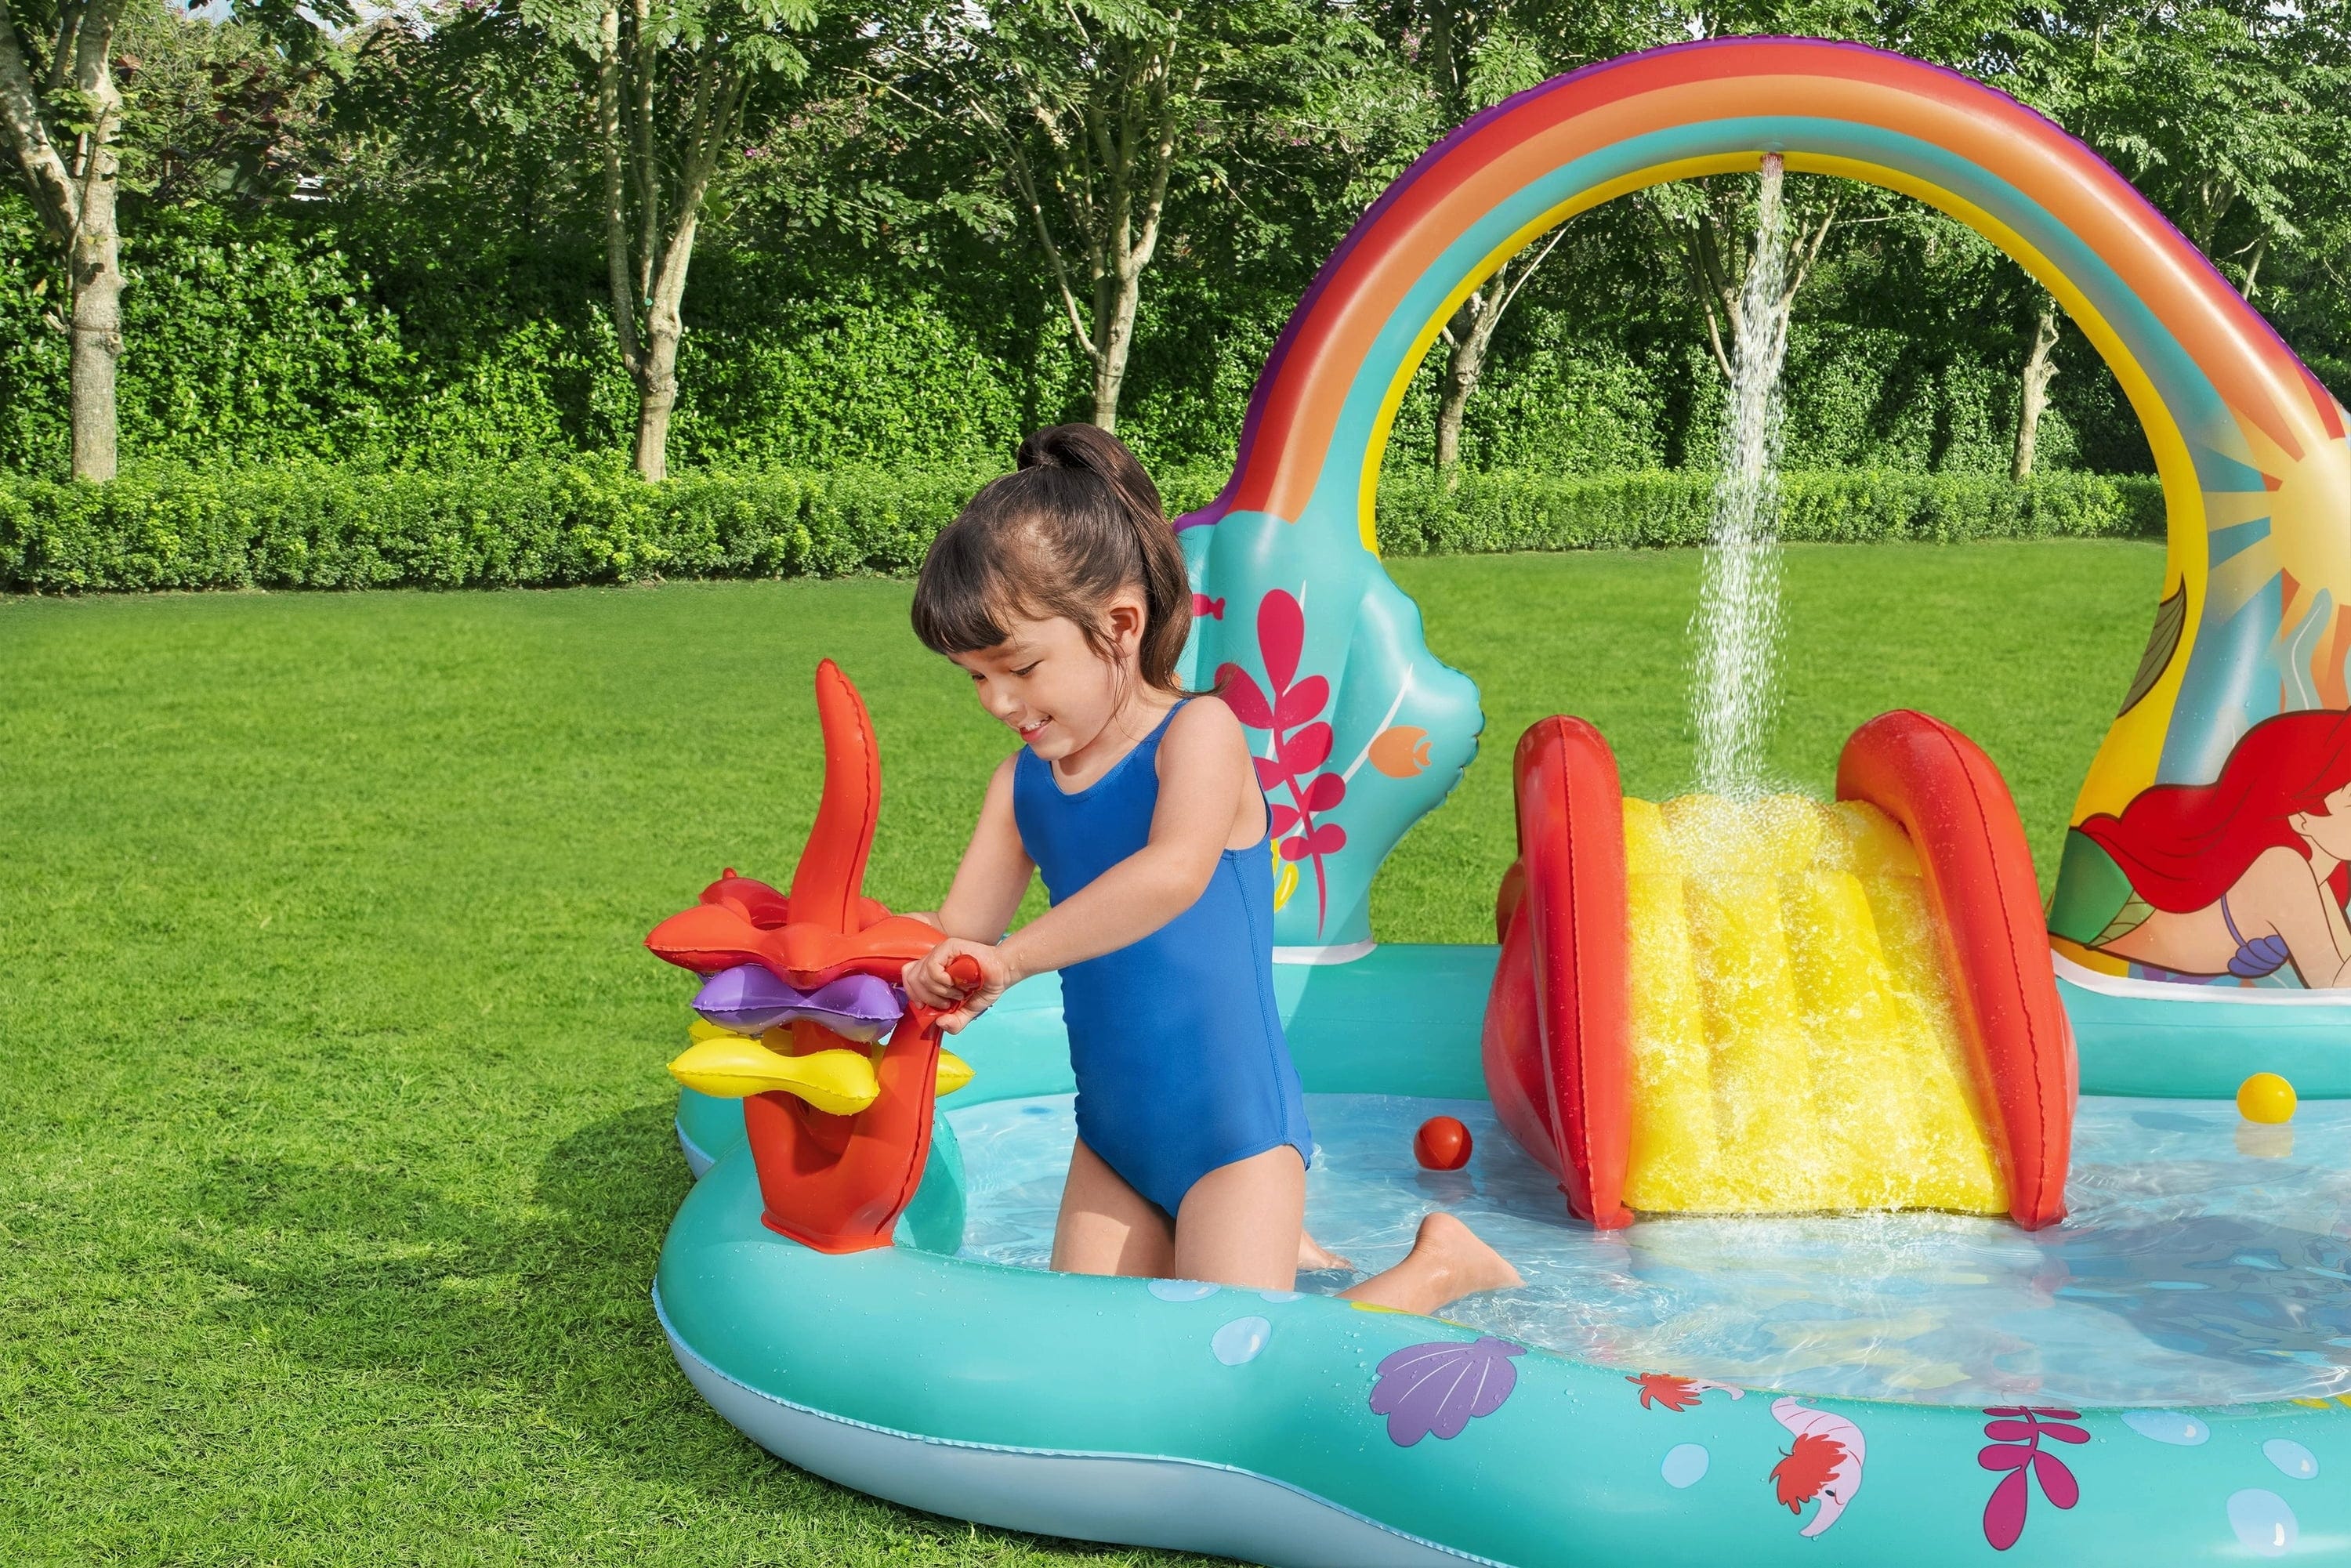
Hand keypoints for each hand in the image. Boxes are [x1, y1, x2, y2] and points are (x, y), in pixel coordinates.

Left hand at [902, 939, 1016, 1032]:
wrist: (1003, 972)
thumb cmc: (985, 986)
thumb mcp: (967, 1010)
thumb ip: (955, 1021)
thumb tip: (940, 1024)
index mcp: (933, 970)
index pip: (908, 978)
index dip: (913, 994)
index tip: (926, 1006)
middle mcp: (934, 959)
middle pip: (911, 978)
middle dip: (927, 998)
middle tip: (946, 1003)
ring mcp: (940, 952)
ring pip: (921, 976)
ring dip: (939, 992)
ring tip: (957, 994)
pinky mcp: (948, 947)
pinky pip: (932, 968)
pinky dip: (942, 982)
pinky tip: (956, 984)